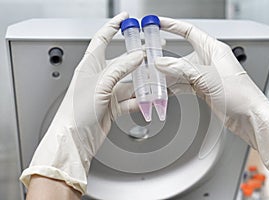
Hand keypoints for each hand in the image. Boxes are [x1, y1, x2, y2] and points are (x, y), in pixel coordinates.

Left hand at [20, 12, 142, 193]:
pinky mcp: (114, 106)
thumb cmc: (76, 111)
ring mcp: (107, 92)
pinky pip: (132, 100)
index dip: (113, 27)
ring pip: (130, 82)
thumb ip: (120, 68)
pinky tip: (151, 98)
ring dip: (144, 81)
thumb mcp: (100, 84)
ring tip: (157, 78)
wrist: (75, 138)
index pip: (102, 39)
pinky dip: (142, 100)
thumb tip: (138, 56)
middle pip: (122, 61)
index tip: (125, 19)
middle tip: (153, 51)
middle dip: (138, 56)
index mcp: (90, 65)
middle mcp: (99, 77)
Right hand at [155, 17, 268, 174]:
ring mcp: (204, 76)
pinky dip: (173, 87)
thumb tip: (161, 62)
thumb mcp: (208, 78)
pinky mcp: (202, 89)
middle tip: (150, 60)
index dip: (173, 26)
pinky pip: (183, 84)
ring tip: (154, 80)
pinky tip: (164, 91)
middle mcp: (208, 61)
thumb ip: (182, 69)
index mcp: (214, 50)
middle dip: (165, 59)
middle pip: (181, 55)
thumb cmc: (241, 95)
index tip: (158, 24)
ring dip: (167, 76)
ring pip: (180, 72)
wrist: (248, 117)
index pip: (189, 32)